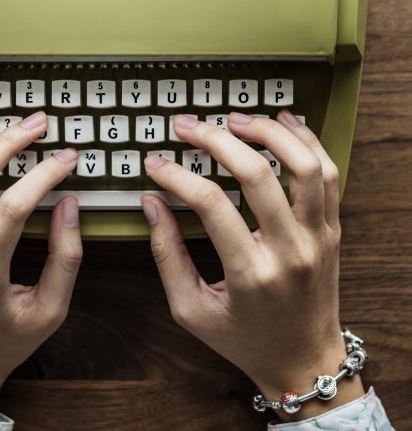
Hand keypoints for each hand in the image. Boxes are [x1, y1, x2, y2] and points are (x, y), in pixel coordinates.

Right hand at [142, 111, 363, 419]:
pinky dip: (308, 142)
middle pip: (256, 174)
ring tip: (235, 119)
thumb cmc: (245, 340)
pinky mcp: (332, 230)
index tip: (156, 163)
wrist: (305, 363)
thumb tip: (151, 202)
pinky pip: (329, 174)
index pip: (210, 204)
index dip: (177, 175)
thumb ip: (167, 254)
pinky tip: (283, 122)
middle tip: (187, 126)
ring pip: (303, 166)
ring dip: (268, 132)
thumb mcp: (191, 310)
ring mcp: (318, 238)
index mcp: (251, 275)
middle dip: (215, 140)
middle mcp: (290, 252)